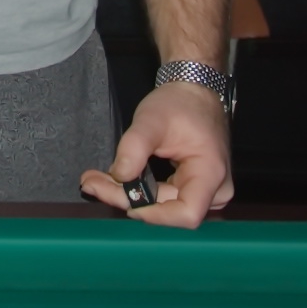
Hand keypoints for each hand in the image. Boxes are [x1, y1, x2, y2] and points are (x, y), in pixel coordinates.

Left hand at [81, 81, 232, 228]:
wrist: (195, 92)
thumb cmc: (178, 104)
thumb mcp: (151, 119)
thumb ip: (134, 147)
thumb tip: (119, 176)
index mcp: (210, 174)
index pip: (187, 214)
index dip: (155, 215)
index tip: (122, 200)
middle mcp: (216, 191)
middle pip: (169, 210)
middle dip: (128, 198)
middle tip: (90, 182)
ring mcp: (207, 193)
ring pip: (164, 207)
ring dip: (130, 196)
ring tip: (96, 181)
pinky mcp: (193, 189)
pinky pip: (165, 199)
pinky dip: (139, 191)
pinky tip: (114, 181)